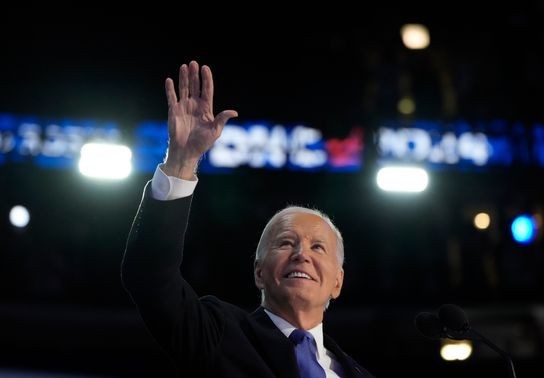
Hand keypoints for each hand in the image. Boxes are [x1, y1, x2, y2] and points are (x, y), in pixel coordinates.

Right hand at [163, 60, 237, 178]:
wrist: (186, 151)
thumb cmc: (202, 143)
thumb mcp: (215, 131)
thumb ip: (222, 119)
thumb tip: (235, 112)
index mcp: (206, 108)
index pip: (207, 90)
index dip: (206, 79)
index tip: (205, 68)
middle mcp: (195, 105)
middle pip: (195, 86)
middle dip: (194, 75)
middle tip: (193, 63)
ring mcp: (184, 107)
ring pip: (184, 88)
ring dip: (183, 77)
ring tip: (184, 66)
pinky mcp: (173, 111)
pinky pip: (171, 97)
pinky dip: (170, 89)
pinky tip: (170, 80)